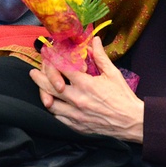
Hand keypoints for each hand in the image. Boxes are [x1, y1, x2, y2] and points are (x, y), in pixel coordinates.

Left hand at [30, 37, 144, 142]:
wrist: (132, 122)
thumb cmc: (123, 97)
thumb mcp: (113, 73)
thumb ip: (100, 56)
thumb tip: (94, 40)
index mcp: (85, 84)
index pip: (62, 68)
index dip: (52, 60)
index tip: (47, 55)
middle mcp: (77, 99)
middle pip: (50, 86)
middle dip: (39, 77)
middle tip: (33, 72)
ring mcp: (76, 115)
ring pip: (51, 104)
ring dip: (43, 94)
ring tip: (40, 88)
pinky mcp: (77, 126)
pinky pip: (58, 118)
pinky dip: (53, 110)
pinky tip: (52, 105)